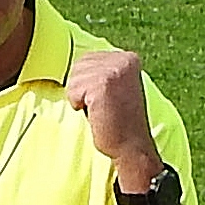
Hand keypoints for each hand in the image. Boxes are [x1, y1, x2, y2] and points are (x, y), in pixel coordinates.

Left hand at [65, 48, 156, 171]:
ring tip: (101, 109)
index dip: (88, 84)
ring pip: (73, 79)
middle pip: (77, 66)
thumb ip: (100, 71)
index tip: (107, 99)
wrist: (131, 147)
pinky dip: (79, 105)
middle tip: (103, 106)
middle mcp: (122, 59)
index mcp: (127, 57)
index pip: (86, 59)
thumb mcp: (114, 86)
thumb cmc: (118, 121)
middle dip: (83, 89)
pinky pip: (73, 91)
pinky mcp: (102, 84)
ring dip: (81, 99)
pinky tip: (97, 113)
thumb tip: (74, 65)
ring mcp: (113, 70)